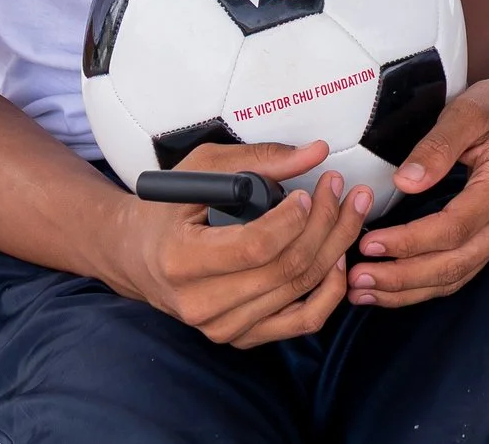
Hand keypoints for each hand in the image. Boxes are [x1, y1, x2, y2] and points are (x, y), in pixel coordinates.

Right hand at [109, 139, 369, 347]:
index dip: (293, 219)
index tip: (309, 191)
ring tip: (350, 211)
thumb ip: (259, 160)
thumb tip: (317, 152)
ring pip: (299, 291)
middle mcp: (200, 304)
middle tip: (343, 189)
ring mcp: (222, 327)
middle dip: (325, 224)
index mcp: (182, 260)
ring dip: (335, 248)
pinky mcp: (242, 337)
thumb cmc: (169, 207)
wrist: (138, 256)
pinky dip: (330, 290)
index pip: (255, 247)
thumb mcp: (202, 169)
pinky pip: (302, 321)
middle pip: (285, 269)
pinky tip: (339, 258)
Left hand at [346, 65, 488, 306]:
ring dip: (408, 290)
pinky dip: (423, 284)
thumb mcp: (468, 111)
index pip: (455, 227)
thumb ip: (437, 146)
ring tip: (361, 292)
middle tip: (354, 280)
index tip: (368, 243)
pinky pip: (461, 271)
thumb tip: (405, 183)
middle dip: (402, 277)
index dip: (410, 241)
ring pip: (457, 276)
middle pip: (456, 263)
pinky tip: (390, 288)